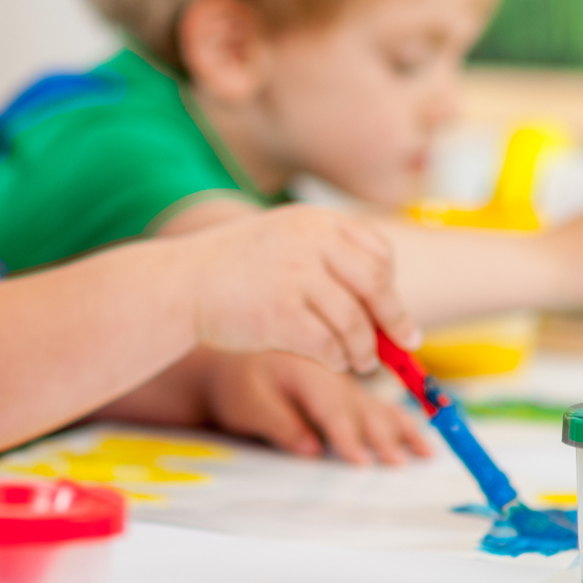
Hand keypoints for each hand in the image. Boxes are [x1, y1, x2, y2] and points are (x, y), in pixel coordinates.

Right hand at [178, 204, 418, 374]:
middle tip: (402, 343)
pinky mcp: (280, 314)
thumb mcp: (285, 242)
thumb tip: (387, 308)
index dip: (391, 284)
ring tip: (360, 361)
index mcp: (314, 221)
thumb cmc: (234, 271)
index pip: (377, 250)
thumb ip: (329, 260)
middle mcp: (310, 242)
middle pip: (376, 283)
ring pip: (355, 322)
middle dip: (393, 318)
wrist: (179, 283)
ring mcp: (295, 276)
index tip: (394, 312)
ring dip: (364, 349)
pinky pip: (329, 345)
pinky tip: (333, 361)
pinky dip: (337, 359)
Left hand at [197, 349, 431, 465]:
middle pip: (360, 407)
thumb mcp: (247, 404)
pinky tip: (419, 438)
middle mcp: (329, 371)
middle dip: (381, 437)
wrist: (228, 359)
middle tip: (397, 464)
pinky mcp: (344, 388)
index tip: (362, 461)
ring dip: (401, 430)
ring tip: (425, 453)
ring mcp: (340, 379)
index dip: (347, 436)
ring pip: (376, 405)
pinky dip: (399, 421)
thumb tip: (312, 449)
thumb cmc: (235, 384)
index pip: (330, 407)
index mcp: (304, 369)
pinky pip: (376, 404)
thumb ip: (279, 424)